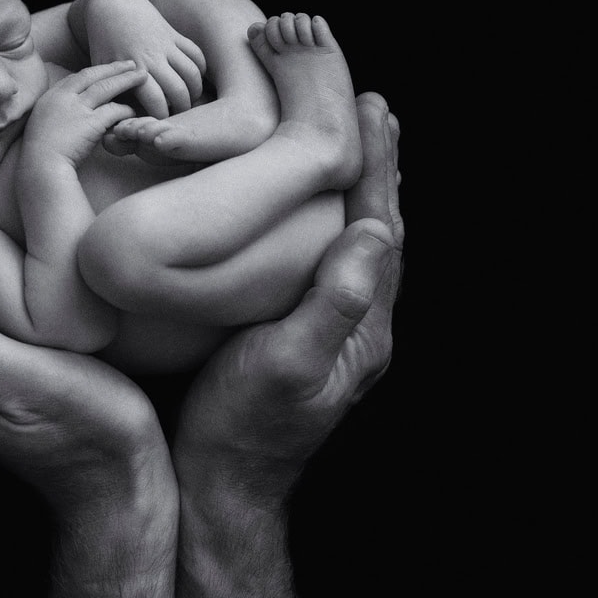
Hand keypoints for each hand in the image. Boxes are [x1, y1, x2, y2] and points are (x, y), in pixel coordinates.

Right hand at [23, 60, 148, 168]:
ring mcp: (77, 109)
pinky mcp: (91, 123)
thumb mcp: (40, 127)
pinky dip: (126, 109)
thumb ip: (56, 116)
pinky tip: (136, 110)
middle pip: (92, 75)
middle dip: (113, 68)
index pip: (75, 78)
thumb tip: (69, 117)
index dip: (93, 72)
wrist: (41, 167)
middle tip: (130, 63)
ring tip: (142, 76)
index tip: (106, 69)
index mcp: (50, 97)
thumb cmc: (40, 156)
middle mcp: (63, 98)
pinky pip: (114, 110)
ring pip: (106, 87)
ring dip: (126, 79)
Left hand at [85, 0, 206, 119]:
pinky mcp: (175, 35)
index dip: (161, 117)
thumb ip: (111, 93)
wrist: (113, 8)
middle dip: (182, 108)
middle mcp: (153, 57)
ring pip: (192, 74)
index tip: (159, 125)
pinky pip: (196, 54)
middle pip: (178, 90)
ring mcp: (166, 45)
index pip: (156, 101)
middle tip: (178, 118)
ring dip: (195, 91)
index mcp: (133, 69)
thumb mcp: (100, 69)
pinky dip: (200, 69)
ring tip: (189, 101)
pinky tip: (194, 80)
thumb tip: (120, 120)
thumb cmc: (104, 45)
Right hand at [174, 93, 402, 500]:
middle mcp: (357, 324)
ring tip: (344, 144)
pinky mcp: (298, 338)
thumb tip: (373, 233)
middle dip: (372, 167)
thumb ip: (335, 301)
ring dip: (348, 190)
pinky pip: (321, 264)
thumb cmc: (244, 429)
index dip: (375, 164)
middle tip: (368, 108)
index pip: (377, 226)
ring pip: (349, 244)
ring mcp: (330, 333)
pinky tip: (301, 211)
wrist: (219, 490)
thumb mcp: (288, 364)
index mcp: (363, 324)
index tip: (370, 106)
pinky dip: (319, 221)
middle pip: (374, 228)